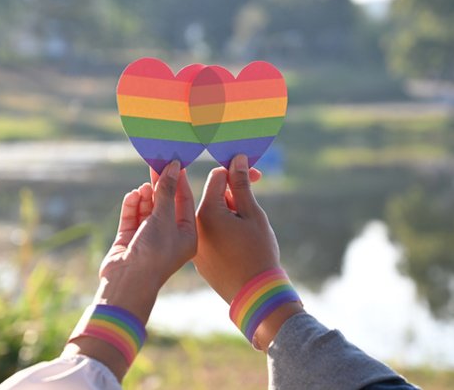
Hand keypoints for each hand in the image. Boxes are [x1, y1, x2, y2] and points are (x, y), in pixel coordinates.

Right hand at [65, 160, 196, 378]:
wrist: (128, 283)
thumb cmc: (154, 253)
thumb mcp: (163, 219)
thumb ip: (166, 192)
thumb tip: (173, 167)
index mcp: (187, 236)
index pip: (185, 203)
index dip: (179, 182)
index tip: (175, 162)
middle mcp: (169, 237)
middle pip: (166, 204)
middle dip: (161, 185)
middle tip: (156, 164)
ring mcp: (148, 239)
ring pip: (148, 210)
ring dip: (146, 197)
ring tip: (144, 185)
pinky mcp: (130, 241)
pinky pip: (132, 218)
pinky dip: (133, 207)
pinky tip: (133, 195)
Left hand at [194, 155, 302, 349]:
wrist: (255, 295)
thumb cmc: (258, 252)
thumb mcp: (253, 214)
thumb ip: (242, 185)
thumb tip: (236, 159)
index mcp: (207, 212)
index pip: (218, 178)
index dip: (238, 173)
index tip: (257, 176)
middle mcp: (195, 226)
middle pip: (214, 197)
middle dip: (235, 195)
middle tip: (254, 208)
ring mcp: (196, 244)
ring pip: (213, 217)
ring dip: (230, 214)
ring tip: (249, 230)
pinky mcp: (201, 259)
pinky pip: (211, 235)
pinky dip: (225, 231)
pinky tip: (241, 243)